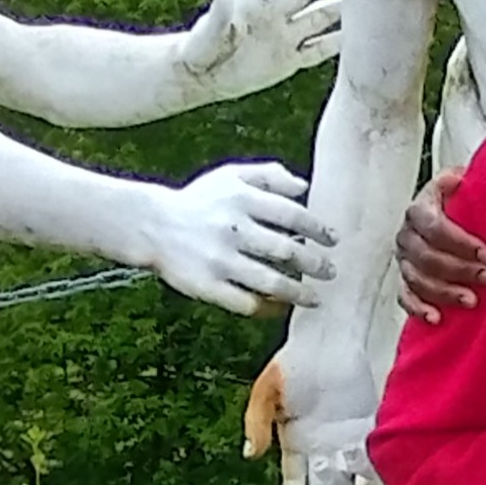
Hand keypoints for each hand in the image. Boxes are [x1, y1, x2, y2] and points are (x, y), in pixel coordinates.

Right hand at [144, 160, 334, 316]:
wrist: (151, 225)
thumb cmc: (200, 200)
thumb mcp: (231, 176)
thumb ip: (269, 175)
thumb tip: (306, 187)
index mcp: (240, 199)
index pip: (292, 215)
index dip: (318, 229)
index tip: (334, 240)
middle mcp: (232, 229)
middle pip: (286, 250)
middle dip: (314, 264)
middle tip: (331, 272)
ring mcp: (219, 260)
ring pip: (270, 282)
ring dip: (298, 292)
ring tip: (316, 298)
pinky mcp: (207, 286)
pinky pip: (246, 303)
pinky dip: (269, 309)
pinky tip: (283, 309)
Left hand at [176, 0, 343, 95]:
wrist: (201, 76)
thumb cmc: (197, 50)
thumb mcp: (206, 33)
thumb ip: (218, 13)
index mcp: (249, 1)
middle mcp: (271, 13)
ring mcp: (282, 35)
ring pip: (318, 17)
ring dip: (341, 7)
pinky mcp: (288, 59)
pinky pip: (317, 49)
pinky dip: (337, 44)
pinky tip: (360, 38)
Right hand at [250, 348, 376, 484]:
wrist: (329, 335)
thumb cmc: (294, 361)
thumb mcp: (267, 392)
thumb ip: (257, 422)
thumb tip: (251, 453)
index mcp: (297, 446)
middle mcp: (325, 450)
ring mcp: (349, 440)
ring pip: (350, 479)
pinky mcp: (372, 427)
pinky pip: (375, 457)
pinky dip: (374, 472)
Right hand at [394, 169, 485, 322]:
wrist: (448, 214)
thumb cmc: (461, 202)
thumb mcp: (465, 185)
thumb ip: (466, 183)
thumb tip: (459, 179)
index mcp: (420, 209)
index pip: (434, 226)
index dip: (460, 242)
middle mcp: (407, 234)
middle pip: (427, 256)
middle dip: (460, 270)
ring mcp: (404, 259)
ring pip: (417, 279)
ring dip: (445, 292)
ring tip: (472, 300)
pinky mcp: (405, 280)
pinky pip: (405, 296)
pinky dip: (419, 308)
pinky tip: (436, 317)